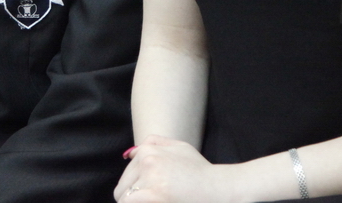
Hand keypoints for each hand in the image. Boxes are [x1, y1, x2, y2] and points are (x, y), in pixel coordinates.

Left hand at [115, 135, 230, 202]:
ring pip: (124, 199)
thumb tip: (129, 154)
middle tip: (155, 199)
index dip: (136, 191)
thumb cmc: (201, 172)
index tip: (151, 196)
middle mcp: (147, 160)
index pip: (126, 176)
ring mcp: (150, 178)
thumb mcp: (180, 148)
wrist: (219, 188)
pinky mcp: (154, 195)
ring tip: (158, 201)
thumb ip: (156, 144)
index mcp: (149, 149)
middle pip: (122, 189)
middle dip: (134, 199)